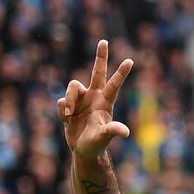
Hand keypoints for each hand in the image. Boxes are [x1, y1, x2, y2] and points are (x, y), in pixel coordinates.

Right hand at [57, 39, 134, 162]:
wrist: (84, 151)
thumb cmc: (97, 144)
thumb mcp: (104, 137)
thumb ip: (112, 131)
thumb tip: (125, 132)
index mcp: (105, 102)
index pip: (114, 85)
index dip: (121, 73)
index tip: (131, 60)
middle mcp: (94, 97)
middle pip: (97, 72)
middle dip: (100, 57)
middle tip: (104, 41)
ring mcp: (82, 100)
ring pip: (72, 86)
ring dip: (68, 100)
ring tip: (69, 116)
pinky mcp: (70, 106)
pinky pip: (62, 101)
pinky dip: (62, 111)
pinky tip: (67, 121)